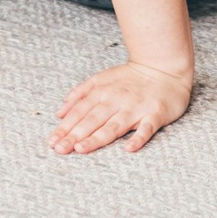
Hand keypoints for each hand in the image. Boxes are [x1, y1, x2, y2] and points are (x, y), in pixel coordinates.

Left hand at [47, 60, 193, 154]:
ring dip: (97, 138)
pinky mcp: (155, 114)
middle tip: (59, 149)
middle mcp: (116, 100)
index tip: (52, 142)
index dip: (65, 126)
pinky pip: (146, 128)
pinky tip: (129, 148)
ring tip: (81, 149)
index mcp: (102, 92)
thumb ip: (79, 94)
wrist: (164, 68)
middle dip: (74, 135)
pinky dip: (138, 138)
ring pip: (114, 126)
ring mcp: (136, 108)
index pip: (79, 111)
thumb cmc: (131, 78)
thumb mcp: (101, 79)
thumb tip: (59, 112)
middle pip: (92, 120)